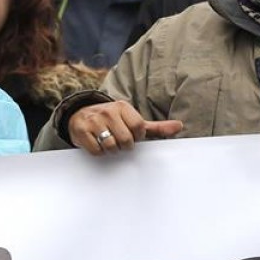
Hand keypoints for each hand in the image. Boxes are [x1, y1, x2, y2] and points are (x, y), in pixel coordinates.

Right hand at [68, 100, 182, 155]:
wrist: (79, 115)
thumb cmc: (112, 120)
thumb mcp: (133, 120)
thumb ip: (156, 127)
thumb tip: (179, 126)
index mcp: (123, 107)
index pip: (139, 127)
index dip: (137, 137)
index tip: (132, 135)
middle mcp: (108, 111)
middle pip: (126, 140)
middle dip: (124, 145)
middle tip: (118, 140)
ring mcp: (94, 120)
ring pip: (111, 147)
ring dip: (111, 150)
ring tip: (107, 142)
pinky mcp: (82, 130)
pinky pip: (97, 151)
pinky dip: (99, 152)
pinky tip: (97, 143)